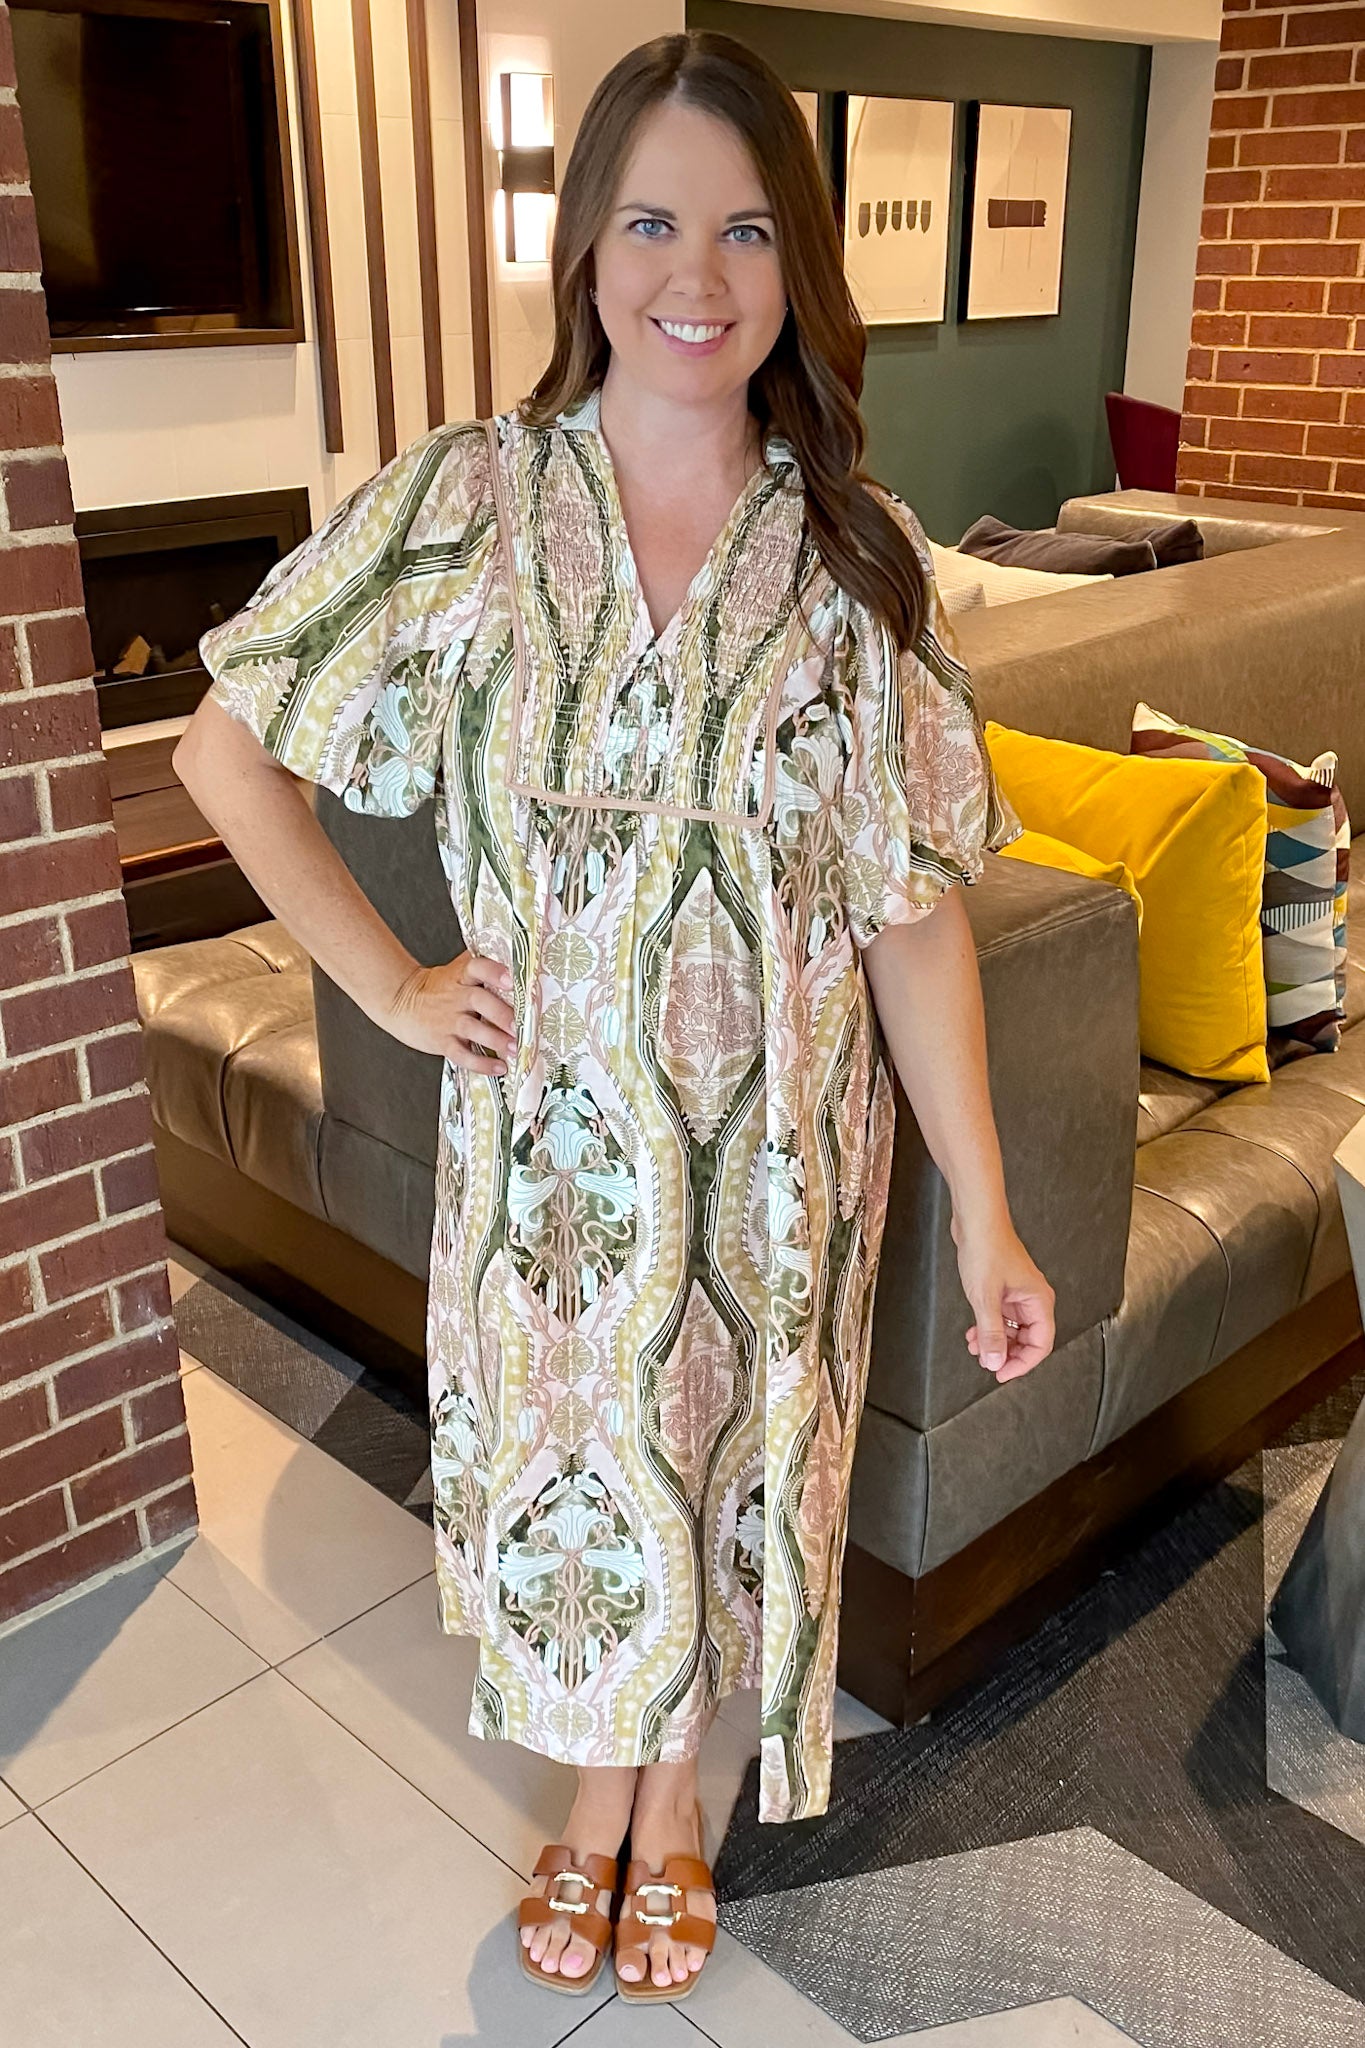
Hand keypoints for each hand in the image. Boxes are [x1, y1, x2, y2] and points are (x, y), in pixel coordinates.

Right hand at [377, 952, 517, 1073]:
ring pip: (473, 1029)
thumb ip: (483, 966)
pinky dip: (480, 1064)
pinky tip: (499, 1068)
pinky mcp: (442, 1041)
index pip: (478, 967)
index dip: (494, 972)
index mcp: (462, 976)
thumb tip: (518, 960)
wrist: (401, 1002)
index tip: (511, 980)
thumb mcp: (457, 971)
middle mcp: (456, 996)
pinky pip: (461, 1054)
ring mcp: (448, 1020)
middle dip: (502, 1014)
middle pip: (480, 1000)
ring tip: (515, 1049)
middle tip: (520, 1025)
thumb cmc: (437, 988)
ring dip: (496, 1040)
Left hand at [950, 1212, 1054, 1383]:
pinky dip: (989, 1327)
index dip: (1023, 1363)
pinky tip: (974, 1331)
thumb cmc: (986, 1248)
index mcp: (1038, 1300)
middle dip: (1006, 1353)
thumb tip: (995, 1361)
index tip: (1002, 1373)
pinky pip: (1001, 1317)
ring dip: (994, 1341)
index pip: (1041, 1344)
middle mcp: (1032, 1298)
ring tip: (975, 1347)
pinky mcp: (1003, 1288)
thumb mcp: (985, 1298)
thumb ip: (991, 1333)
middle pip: (1028, 1339)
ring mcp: (1017, 1293)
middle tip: (987, 1361)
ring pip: (1012, 1329)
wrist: (975, 1219)